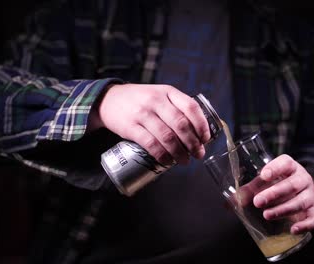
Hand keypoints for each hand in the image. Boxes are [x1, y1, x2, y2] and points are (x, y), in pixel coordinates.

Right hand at [93, 83, 209, 164]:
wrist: (108, 100)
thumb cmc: (139, 100)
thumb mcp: (159, 94)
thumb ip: (176, 107)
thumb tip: (198, 132)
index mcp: (167, 92)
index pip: (191, 106)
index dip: (201, 125)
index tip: (205, 138)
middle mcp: (156, 101)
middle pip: (181, 124)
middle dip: (193, 143)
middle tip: (198, 153)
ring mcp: (142, 114)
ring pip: (167, 136)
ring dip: (180, 152)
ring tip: (185, 160)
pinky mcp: (130, 127)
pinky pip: (151, 144)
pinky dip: (162, 156)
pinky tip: (168, 162)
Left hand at [246, 154, 313, 234]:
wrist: (305, 188)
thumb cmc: (281, 182)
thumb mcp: (267, 181)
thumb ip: (249, 189)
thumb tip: (231, 202)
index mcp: (290, 166)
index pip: (285, 163)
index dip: (275, 169)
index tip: (264, 175)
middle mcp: (302, 178)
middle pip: (291, 185)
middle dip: (274, 194)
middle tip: (258, 201)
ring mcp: (310, 194)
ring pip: (300, 202)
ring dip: (283, 210)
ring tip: (267, 215)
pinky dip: (305, 225)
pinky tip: (293, 229)